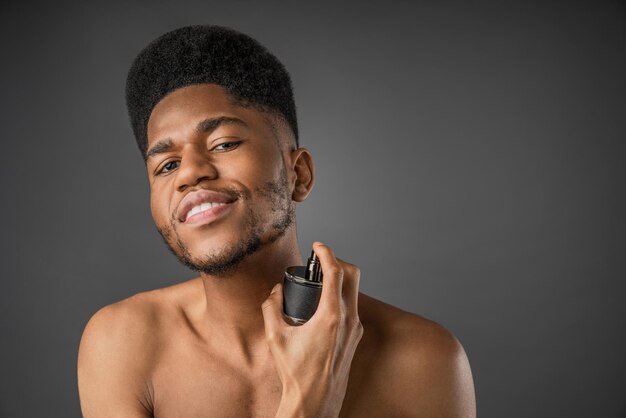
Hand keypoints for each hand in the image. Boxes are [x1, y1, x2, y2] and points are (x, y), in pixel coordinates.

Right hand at [262, 242, 363, 417]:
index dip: (327, 253)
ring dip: (340, 279)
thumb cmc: (296, 374)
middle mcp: (349, 320)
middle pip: (353, 275)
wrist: (314, 403)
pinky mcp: (356, 337)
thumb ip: (272, 307)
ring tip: (319, 282)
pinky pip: (353, 306)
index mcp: (332, 317)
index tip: (318, 245)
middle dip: (337, 262)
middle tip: (320, 261)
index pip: (336, 272)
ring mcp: (356, 329)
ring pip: (355, 290)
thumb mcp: (276, 337)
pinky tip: (324, 303)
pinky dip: (341, 296)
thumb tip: (275, 292)